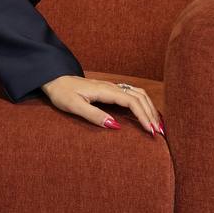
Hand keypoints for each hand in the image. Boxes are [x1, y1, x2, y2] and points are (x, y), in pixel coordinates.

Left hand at [39, 75, 164, 136]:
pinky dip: (143, 104)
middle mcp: (111, 86)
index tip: (151, 131)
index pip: (132, 102)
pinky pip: (133, 94)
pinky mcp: (110, 89)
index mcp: (105, 90)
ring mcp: (112, 87)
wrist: (54, 80)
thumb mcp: (73, 106)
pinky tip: (146, 114)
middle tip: (160, 132)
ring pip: (138, 94)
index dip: (144, 116)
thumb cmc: (62, 93)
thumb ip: (93, 115)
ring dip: (150, 108)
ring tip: (157, 124)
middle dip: (152, 114)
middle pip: (140, 97)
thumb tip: (115, 126)